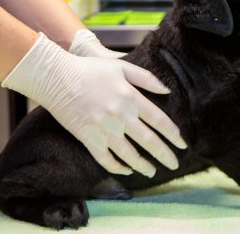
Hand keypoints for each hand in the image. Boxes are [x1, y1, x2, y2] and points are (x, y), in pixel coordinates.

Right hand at [2, 33, 186, 176]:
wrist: (56, 78)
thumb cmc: (90, 70)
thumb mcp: (122, 67)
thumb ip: (147, 79)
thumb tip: (167, 90)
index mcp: (131, 98)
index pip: (159, 121)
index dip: (173, 134)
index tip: (183, 144)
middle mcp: (120, 116)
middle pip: (148, 140)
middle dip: (164, 155)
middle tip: (174, 165)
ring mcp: (103, 129)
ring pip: (128, 154)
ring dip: (143, 165)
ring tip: (153, 171)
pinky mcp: (88, 138)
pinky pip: (105, 159)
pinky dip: (117, 167)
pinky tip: (127, 170)